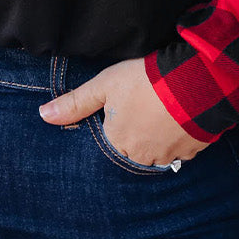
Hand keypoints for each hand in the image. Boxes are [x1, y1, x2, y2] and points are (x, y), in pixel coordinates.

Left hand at [38, 56, 210, 165]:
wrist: (195, 83)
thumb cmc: (145, 82)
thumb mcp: (104, 85)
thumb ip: (75, 103)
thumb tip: (43, 115)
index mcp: (118, 143)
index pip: (111, 138)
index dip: (119, 118)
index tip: (128, 103)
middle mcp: (142, 157)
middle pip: (134, 145)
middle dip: (138, 128)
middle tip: (147, 102)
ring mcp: (169, 155)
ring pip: (158, 148)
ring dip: (160, 133)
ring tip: (165, 106)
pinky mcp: (193, 150)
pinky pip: (182, 146)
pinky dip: (181, 133)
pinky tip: (182, 114)